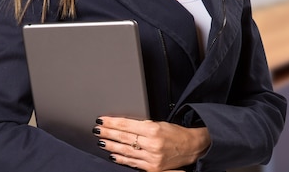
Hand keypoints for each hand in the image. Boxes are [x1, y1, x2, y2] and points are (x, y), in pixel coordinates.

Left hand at [93, 116, 210, 171]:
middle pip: (124, 138)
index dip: (112, 123)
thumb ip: (142, 126)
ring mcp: (151, 158)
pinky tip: (113, 155)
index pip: (127, 125)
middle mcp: (151, 144)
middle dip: (108, 133)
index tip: (102, 121)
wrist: (191, 147)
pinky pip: (132, 163)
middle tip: (97, 130)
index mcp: (153, 129)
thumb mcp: (160, 124)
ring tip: (102, 141)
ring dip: (111, 146)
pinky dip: (121, 159)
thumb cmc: (176, 133)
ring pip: (125, 151)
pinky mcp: (152, 168)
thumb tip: (123, 126)